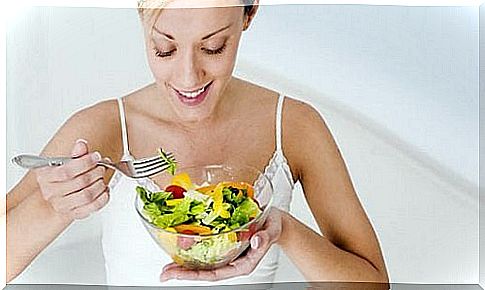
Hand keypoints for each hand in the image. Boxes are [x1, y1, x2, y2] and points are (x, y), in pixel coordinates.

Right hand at [34, 139, 109, 219]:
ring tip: (102, 178)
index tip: (96, 157)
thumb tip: (81, 144)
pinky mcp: (74, 214)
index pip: (66, 171)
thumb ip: (76, 154)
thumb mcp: (66, 163)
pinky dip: (103, 198)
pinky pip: (92, 207)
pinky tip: (105, 190)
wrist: (59, 197)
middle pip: (80, 183)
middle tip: (101, 167)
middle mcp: (51, 193)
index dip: (85, 163)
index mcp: (46, 177)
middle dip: (96, 172)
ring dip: (100, 185)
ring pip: (87, 196)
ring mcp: (62, 205)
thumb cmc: (63, 178)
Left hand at [160, 207, 282, 281]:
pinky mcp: (223, 242)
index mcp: (243, 263)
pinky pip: (205, 249)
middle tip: (165, 272)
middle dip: (184, 273)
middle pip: (205, 271)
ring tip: (167, 265)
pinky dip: (191, 249)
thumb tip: (256, 242)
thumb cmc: (273, 226)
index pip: (216, 274)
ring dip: (184, 264)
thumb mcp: (272, 230)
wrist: (274, 220)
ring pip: (202, 262)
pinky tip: (179, 247)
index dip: (196, 275)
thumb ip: (265, 237)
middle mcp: (231, 260)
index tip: (180, 274)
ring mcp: (226, 253)